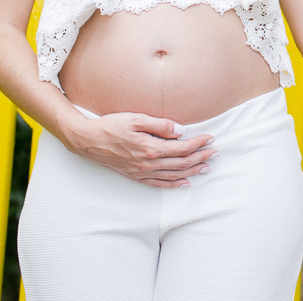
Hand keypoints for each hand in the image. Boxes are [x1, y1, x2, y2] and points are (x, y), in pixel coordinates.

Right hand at [64, 112, 216, 187]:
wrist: (88, 141)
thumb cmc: (111, 126)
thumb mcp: (136, 119)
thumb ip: (160, 125)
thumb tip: (181, 131)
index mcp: (150, 148)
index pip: (182, 148)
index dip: (198, 144)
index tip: (210, 138)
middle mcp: (148, 164)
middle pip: (182, 163)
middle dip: (201, 157)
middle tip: (215, 153)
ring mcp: (142, 173)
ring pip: (173, 175)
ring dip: (192, 172)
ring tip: (207, 167)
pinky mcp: (135, 176)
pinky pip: (159, 184)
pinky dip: (174, 184)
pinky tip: (184, 183)